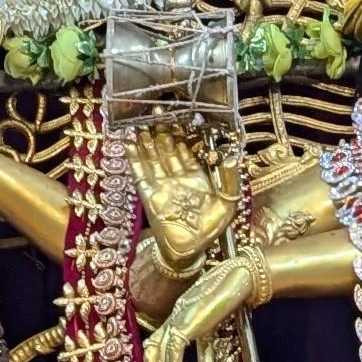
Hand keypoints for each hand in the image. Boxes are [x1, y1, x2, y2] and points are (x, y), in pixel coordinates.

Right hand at [128, 121, 231, 277]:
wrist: (189, 252)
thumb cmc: (210, 230)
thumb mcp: (228, 203)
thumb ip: (229, 180)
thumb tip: (231, 157)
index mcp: (196, 176)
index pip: (186, 148)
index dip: (181, 132)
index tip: (178, 115)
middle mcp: (177, 177)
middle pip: (166, 148)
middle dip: (161, 129)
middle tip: (156, 109)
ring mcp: (162, 185)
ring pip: (152, 156)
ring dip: (146, 139)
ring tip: (140, 121)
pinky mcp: (149, 195)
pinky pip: (140, 173)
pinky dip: (134, 158)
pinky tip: (129, 143)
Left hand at [144, 253, 258, 361]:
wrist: (241, 278)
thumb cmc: (231, 299)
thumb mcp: (214, 332)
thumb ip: (206, 353)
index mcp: (178, 318)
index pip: (158, 343)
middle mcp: (174, 318)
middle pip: (155, 349)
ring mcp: (179, 318)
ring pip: (164, 354)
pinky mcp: (188, 320)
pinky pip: (175, 348)